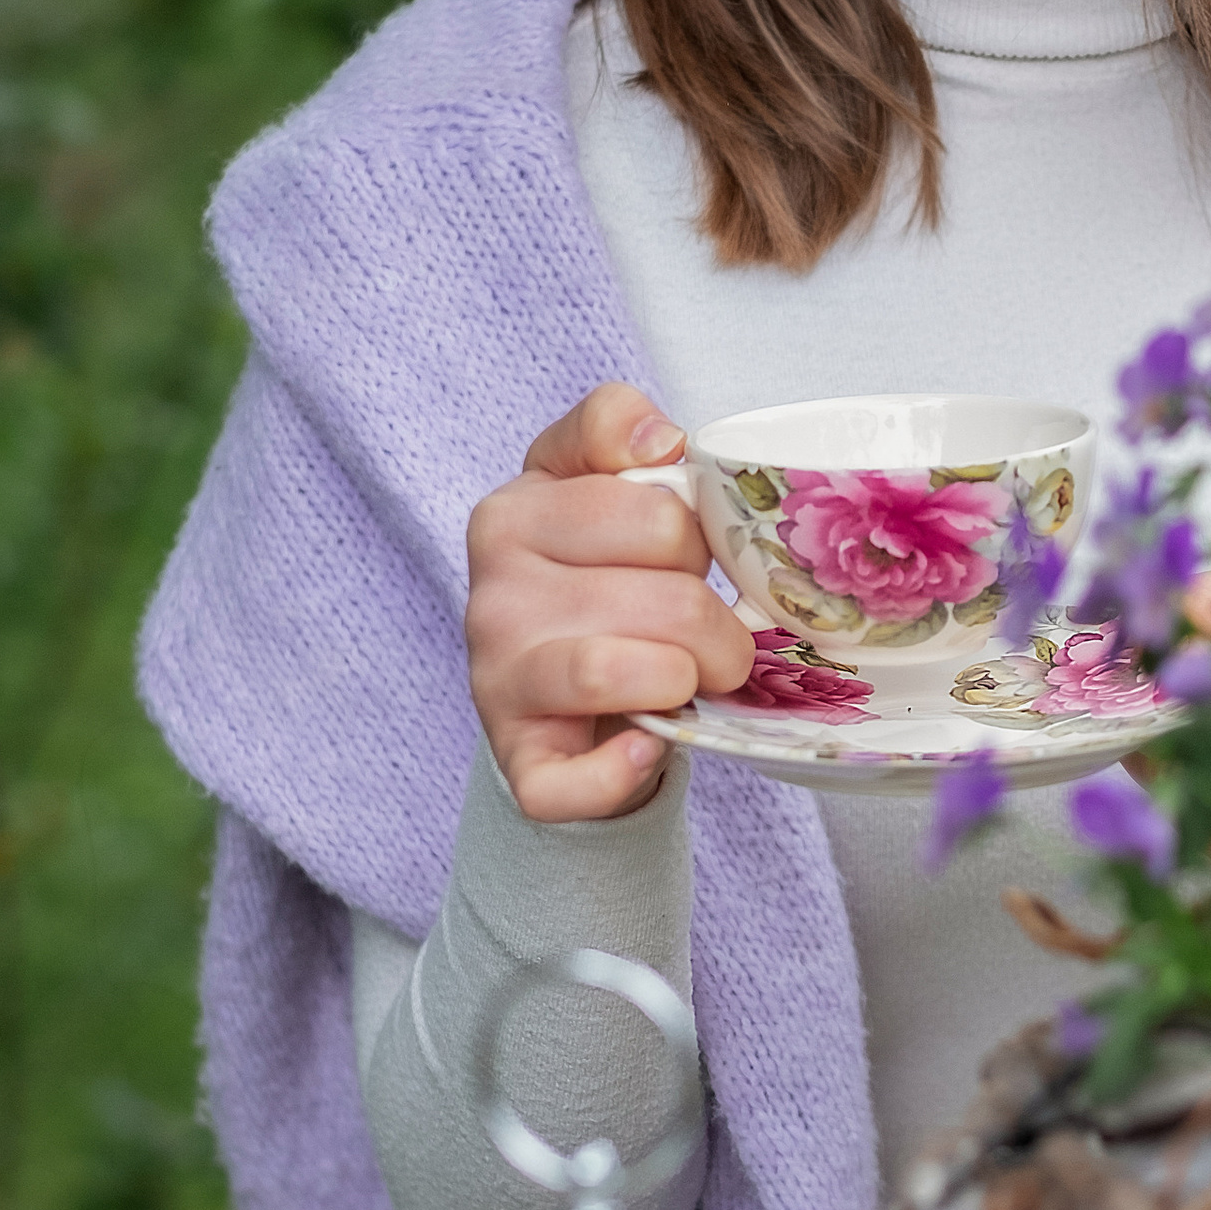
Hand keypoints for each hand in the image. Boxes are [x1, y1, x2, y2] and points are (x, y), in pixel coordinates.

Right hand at [465, 384, 756, 820]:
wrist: (562, 697)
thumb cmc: (597, 582)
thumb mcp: (596, 484)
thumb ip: (616, 431)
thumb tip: (660, 441)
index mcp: (513, 512)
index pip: (659, 509)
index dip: (697, 535)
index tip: (681, 550)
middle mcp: (492, 594)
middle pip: (669, 596)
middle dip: (718, 622)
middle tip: (712, 633)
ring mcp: (496, 681)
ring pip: (628, 671)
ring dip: (691, 681)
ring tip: (693, 680)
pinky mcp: (519, 763)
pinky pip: (582, 778)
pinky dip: (627, 769)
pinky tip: (646, 743)